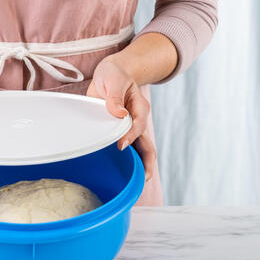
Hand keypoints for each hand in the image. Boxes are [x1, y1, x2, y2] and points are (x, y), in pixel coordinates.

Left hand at [87, 57, 155, 181]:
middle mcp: (137, 121)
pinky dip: (126, 162)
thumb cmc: (114, 75)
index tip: (120, 146)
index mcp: (139, 108)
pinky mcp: (120, 132)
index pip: (138, 125)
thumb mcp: (113, 79)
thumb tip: (118, 114)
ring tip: (134, 185)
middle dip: (147, 164)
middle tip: (142, 180)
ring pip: (139, 151)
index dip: (130, 136)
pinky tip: (120, 175)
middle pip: (147, 146)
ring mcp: (130, 129)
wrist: (111, 74)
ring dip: (138, 167)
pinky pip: (127, 149)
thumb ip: (114, 96)